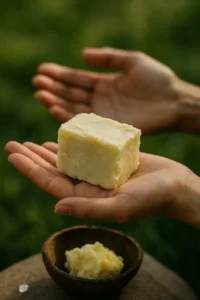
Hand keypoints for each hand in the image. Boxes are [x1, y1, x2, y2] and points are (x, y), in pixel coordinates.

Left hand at [5, 141, 193, 223]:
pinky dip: (71, 144)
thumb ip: (89, 209)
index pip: (51, 183)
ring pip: (66, 161)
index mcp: (88, 198)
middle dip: (32, 158)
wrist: (175, 184)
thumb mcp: (121, 207)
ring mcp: (97, 173)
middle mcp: (89, 186)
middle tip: (13, 144)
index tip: (13, 155)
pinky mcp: (107, 159)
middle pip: (54, 171)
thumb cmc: (153, 198)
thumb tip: (56, 206)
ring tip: (28, 142)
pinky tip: (58, 138)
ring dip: (46, 151)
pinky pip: (84, 151)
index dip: (31, 170)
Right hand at [33, 47, 179, 133]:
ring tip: (40, 94)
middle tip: (37, 83)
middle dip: (53, 88)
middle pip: (71, 93)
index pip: (77, 78)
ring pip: (74, 107)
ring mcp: (102, 114)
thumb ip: (109, 57)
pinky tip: (54, 109)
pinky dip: (68, 116)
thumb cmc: (157, 80)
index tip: (42, 70)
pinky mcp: (107, 127)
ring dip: (56, 101)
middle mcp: (100, 99)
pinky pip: (84, 122)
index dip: (60, 74)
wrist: (173, 102)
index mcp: (105, 83)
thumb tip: (82, 54)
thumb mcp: (133, 61)